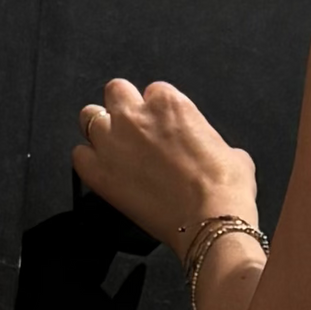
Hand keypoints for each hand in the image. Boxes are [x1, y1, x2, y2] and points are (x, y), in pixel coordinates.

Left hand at [71, 79, 258, 263]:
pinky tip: (106, 170)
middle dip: (124, 106)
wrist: (211, 219)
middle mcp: (136, 116)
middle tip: (136, 127)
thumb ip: (206, 138)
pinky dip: (89, 160)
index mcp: (171, 104)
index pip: (155, 90)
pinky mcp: (98, 173)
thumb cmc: (225, 184)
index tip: (166, 124)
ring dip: (101, 128)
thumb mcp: (231, 150)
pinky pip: (78, 155)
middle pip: (115, 91)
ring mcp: (112, 143)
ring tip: (116, 146)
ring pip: (88, 117)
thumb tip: (206, 149)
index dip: (160, 109)